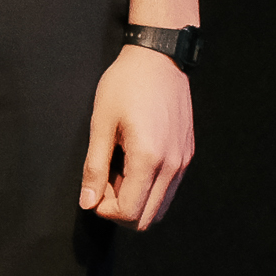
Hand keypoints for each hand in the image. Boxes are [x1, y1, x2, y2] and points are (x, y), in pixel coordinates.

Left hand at [79, 45, 194, 227]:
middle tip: (104, 180)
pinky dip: (150, 186)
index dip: (105, 210)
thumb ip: (94, 167)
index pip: (129, 212)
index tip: (93, 188)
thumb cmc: (126, 85)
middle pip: (147, 218)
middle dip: (120, 209)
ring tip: (118, 169)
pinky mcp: (187, 154)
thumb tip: (87, 202)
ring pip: (160, 206)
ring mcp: (183, 161)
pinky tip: (133, 161)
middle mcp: (173, 166)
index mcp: (149, 159)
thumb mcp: (101, 123)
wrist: (159, 57)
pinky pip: (169, 188)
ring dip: (136, 199)